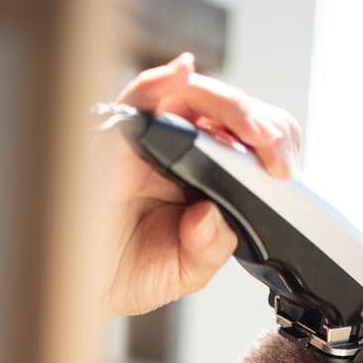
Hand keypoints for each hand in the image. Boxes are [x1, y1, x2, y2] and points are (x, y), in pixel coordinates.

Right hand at [94, 52, 301, 319]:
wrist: (75, 291)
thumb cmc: (122, 273)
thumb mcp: (186, 269)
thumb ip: (211, 246)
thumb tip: (214, 214)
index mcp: (201, 176)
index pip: (247, 143)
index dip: (273, 146)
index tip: (287, 171)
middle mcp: (176, 149)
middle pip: (228, 113)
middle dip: (263, 127)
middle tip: (279, 158)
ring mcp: (146, 137)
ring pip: (194, 94)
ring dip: (231, 107)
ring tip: (257, 134)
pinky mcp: (112, 134)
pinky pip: (137, 94)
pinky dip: (161, 79)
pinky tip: (183, 71)